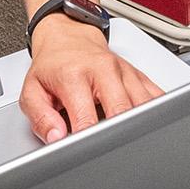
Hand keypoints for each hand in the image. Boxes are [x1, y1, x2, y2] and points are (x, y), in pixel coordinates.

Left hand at [20, 18, 164, 144]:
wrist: (68, 36)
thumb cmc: (52, 65)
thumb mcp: (32, 90)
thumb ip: (41, 117)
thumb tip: (56, 138)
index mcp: (74, 75)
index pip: (87, 118)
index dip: (87, 141)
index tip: (85, 152)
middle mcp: (103, 70)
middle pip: (123, 111)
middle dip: (117, 136)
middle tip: (110, 151)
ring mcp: (124, 72)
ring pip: (144, 105)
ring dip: (138, 126)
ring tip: (127, 140)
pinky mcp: (138, 75)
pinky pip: (157, 96)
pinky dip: (155, 113)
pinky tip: (146, 124)